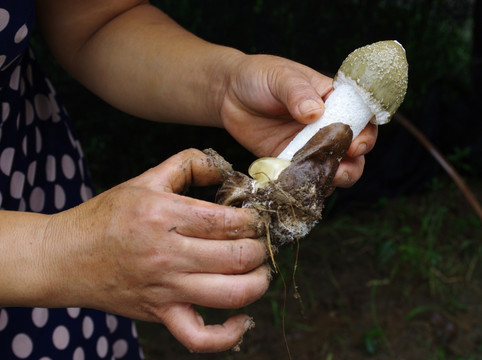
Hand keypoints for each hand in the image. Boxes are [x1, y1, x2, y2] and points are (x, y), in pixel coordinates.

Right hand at [43, 149, 269, 351]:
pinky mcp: (160, 314)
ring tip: (260, 270)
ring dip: (258, 283)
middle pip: (237, 256)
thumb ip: (188, 164)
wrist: (65, 257)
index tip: (258, 218)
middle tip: (262, 241)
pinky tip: (242, 320)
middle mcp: (168, 255)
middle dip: (260, 248)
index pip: (228, 222)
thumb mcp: (146, 179)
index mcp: (165, 216)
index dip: (254, 220)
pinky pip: (200, 337)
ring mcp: (165, 289)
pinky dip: (228, 336)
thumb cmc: (107, 216)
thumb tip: (226, 170)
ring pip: (230, 294)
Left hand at [219, 54, 376, 187]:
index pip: (360, 117)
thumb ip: (298, 92)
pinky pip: (303, 175)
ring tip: (331, 179)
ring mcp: (307, 145)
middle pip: (352, 148)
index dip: (365, 132)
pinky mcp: (287, 160)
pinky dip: (307, 183)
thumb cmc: (259, 76)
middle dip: (355, 161)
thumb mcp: (281, 76)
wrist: (228, 93)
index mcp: (332, 100)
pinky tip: (304, 186)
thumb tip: (314, 112)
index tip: (357, 143)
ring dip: (336, 176)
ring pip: (331, 166)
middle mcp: (324, 124)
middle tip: (345, 166)